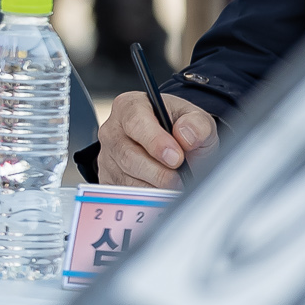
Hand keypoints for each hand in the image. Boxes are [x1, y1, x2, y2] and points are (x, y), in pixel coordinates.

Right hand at [96, 91, 217, 189]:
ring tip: (175, 184)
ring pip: (126, 178)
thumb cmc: (178, 128)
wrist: (173, 145)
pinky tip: (162, 190)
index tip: (176, 158)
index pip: (135, 123)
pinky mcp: (107, 178)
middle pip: (128, 155)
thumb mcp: (196, 119)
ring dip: (155, 186)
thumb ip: (197, 123)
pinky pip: (125, 193)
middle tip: (180, 178)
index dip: (156, 142)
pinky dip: (147, 196)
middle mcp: (112, 130)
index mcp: (130, 107)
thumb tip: (186, 135)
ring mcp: (107, 156)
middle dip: (159, 172)